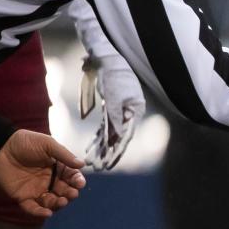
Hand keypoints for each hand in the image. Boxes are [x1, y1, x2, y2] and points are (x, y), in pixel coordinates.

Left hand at [0, 130, 85, 217]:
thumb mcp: (47, 144)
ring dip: (59, 204)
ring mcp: (37, 190)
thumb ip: (64, 154)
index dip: (77, 181)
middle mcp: (50, 181)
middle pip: (64, 192)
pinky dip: (40, 212)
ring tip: (62, 201)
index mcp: (57, 168)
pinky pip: (33, 208)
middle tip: (72, 193)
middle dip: (70, 194)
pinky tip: (47, 213)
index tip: (79, 183)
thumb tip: (82, 164)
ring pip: (52, 202)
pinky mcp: (23, 197)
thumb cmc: (24, 143)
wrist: (0, 147)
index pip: (71, 177)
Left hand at [82, 55, 145, 170]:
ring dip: (101, 148)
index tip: (109, 163)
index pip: (127, 136)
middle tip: (100, 168)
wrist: (109, 60)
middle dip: (108, 154)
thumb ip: (115, 117)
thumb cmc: (115, 76)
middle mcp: (130, 115)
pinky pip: (104, 128)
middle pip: (119, 138)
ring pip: (110, 135)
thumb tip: (116, 137)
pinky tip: (91, 148)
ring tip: (93, 161)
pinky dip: (98, 138)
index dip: (118, 151)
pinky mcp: (111, 111)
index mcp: (136, 112)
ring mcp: (120, 114)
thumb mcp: (115, 97)